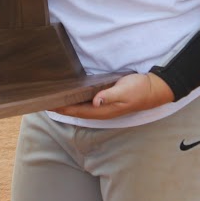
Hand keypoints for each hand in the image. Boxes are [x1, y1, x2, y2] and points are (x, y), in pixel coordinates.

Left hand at [50, 73, 172, 120]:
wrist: (154, 89)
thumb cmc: (140, 89)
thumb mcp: (125, 91)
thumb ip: (110, 96)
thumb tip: (95, 101)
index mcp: (104, 111)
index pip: (78, 111)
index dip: (63, 108)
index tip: (48, 104)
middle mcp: (102, 111)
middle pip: (77, 111)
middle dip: (62, 107)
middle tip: (45, 100)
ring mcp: (105, 107)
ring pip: (82, 107)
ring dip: (68, 104)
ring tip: (54, 98)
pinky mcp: (107, 101)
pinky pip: (88, 102)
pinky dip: (77, 99)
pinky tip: (72, 94)